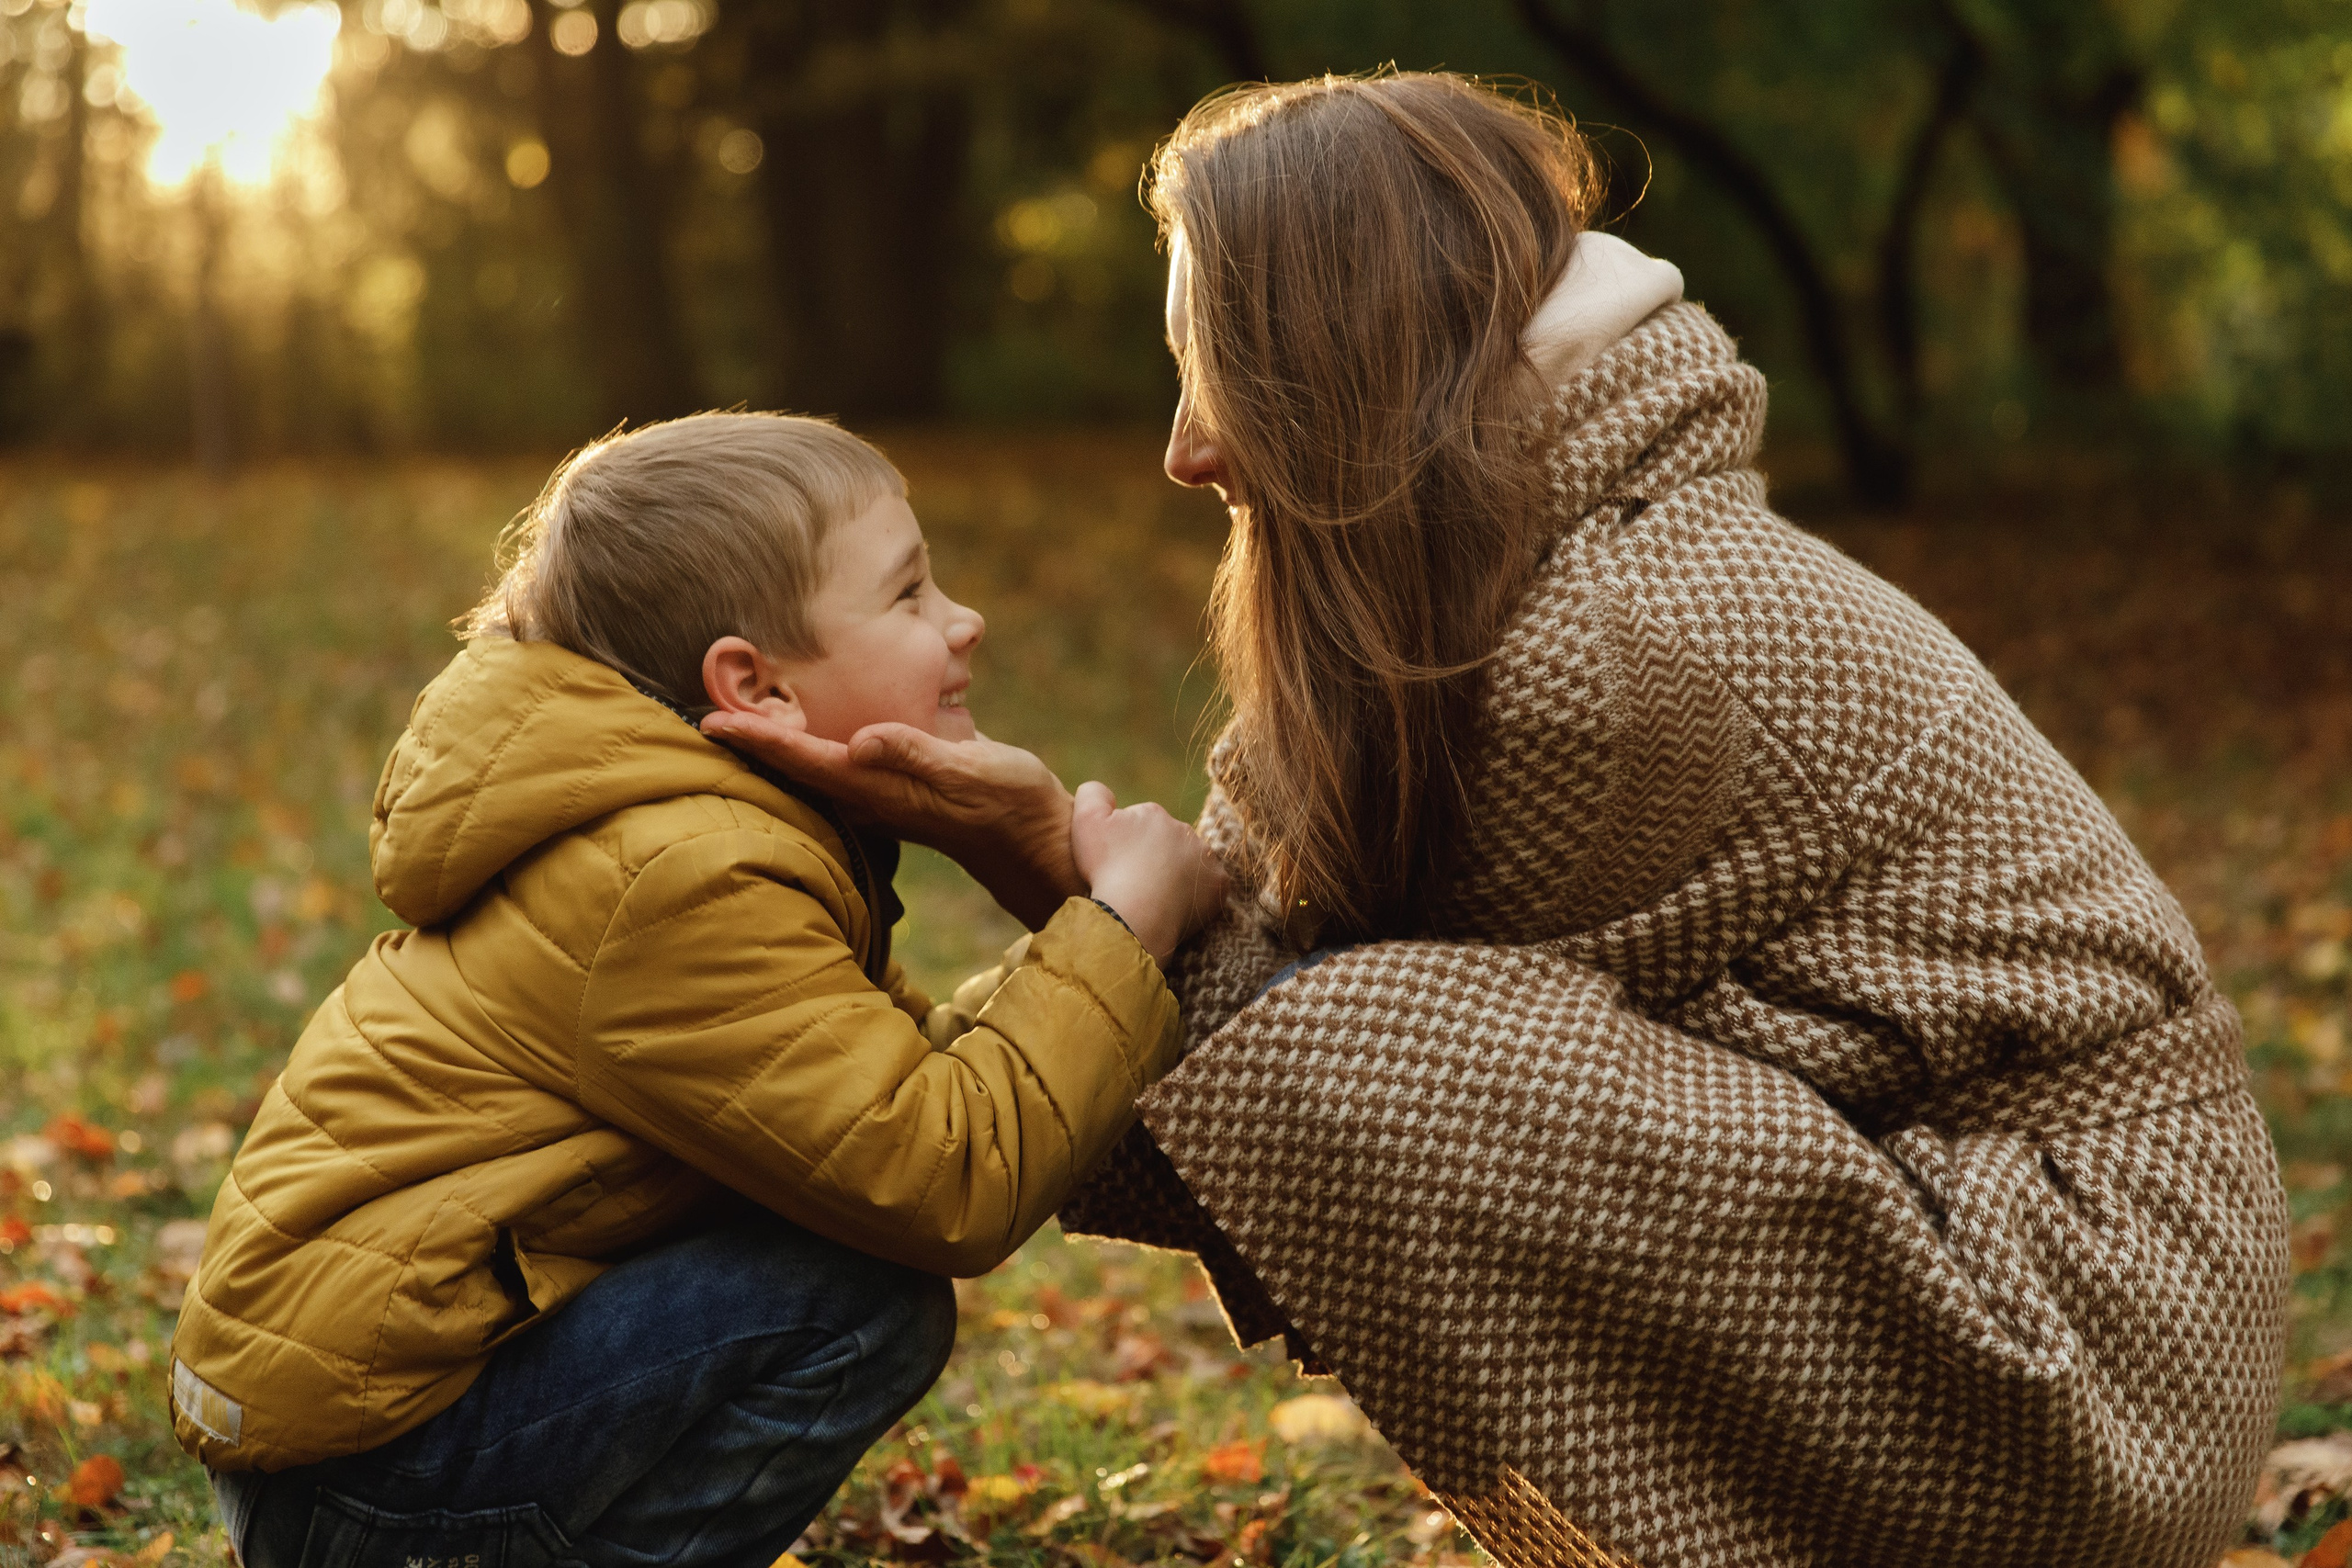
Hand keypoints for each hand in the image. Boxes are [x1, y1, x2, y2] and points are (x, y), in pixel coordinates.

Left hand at [701, 710, 1080, 929]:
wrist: (1035, 836)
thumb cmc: (1007, 801)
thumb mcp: (969, 768)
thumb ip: (915, 753)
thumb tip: (858, 741)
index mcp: (878, 787)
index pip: (802, 759)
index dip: (757, 740)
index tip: (710, 721)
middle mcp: (869, 793)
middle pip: (792, 767)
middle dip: (749, 744)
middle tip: (700, 715)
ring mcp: (881, 792)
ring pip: (812, 765)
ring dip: (775, 744)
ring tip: (735, 719)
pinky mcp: (898, 783)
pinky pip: (839, 760)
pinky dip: (812, 743)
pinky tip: (804, 727)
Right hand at [1071, 781, 1228, 964]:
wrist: (1134, 913)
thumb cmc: (1107, 869)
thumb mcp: (1086, 821)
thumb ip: (1093, 794)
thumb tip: (1103, 790)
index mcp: (1154, 814)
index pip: (1142, 826)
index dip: (1127, 845)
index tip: (1117, 864)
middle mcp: (1184, 830)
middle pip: (1168, 843)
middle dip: (1155, 858)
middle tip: (1136, 883)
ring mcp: (1205, 857)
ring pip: (1191, 863)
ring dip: (1178, 875)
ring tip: (1156, 898)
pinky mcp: (1219, 883)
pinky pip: (1211, 887)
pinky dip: (1198, 895)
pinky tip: (1178, 906)